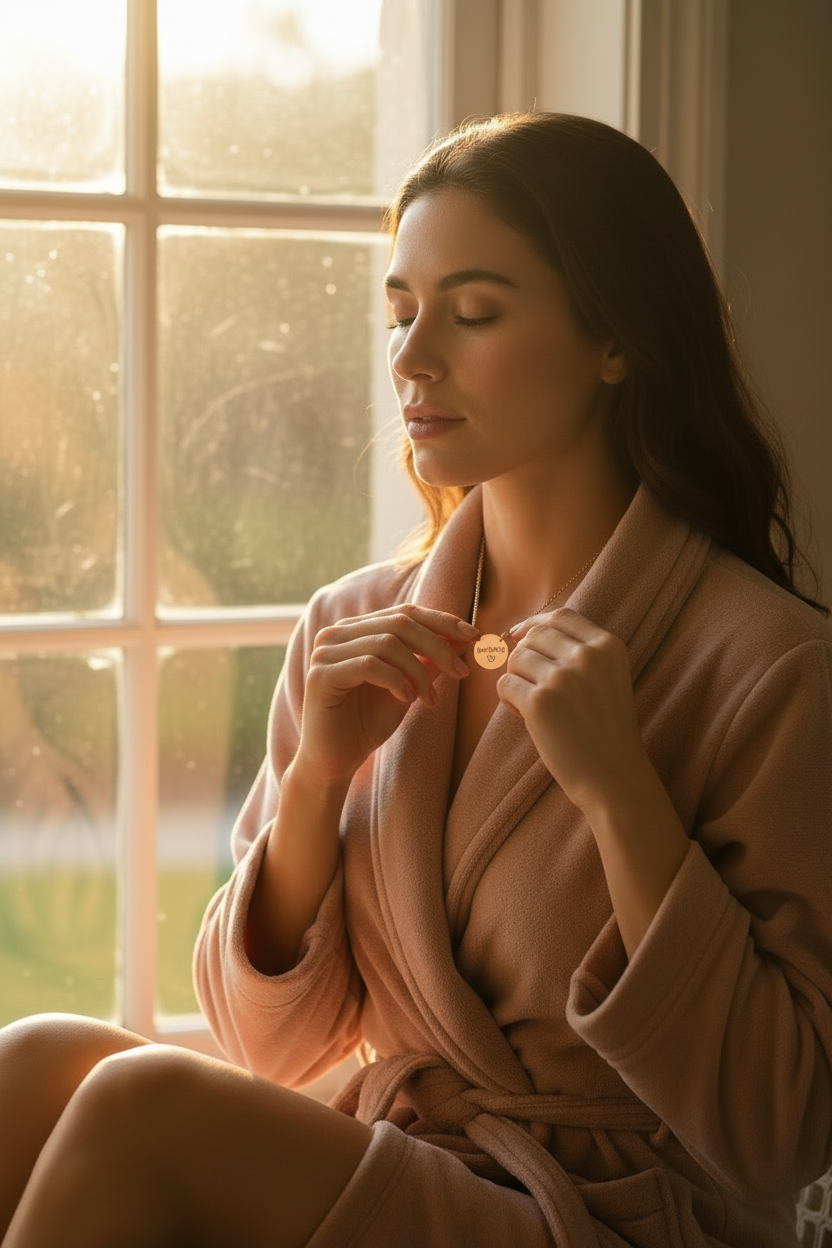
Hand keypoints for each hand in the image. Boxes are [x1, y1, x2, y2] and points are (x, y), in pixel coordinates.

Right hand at [295, 604, 475, 786]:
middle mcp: (337, 633)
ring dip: (418, 671)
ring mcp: (326, 652)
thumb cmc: (367, 723)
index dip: (442, 621)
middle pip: (399, 623)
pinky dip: (396, 681)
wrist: (335, 761)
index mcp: (357, 630)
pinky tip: (406, 700)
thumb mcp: (408, 688)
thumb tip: (464, 639)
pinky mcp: (321, 674)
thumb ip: (429, 662)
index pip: (405, 612)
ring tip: (429, 699)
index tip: (473, 636)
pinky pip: (369, 665)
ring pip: (387, 643)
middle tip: (461, 671)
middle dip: (438, 646)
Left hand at [497, 608, 647, 814]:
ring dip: (516, 678)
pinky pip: (504, 684)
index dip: (535, 623)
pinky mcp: (540, 703)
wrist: (614, 776)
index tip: (520, 636)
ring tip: (530, 703)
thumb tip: (522, 631)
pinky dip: (507, 700)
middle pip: (535, 635)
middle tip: (530, 684)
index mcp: (607, 646)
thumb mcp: (607, 678)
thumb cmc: (605, 729)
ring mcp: (562, 678)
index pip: (561, 616)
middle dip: (524, 656)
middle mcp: (586, 656)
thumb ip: (578, 651)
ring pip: (516, 658)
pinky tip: (523, 716)